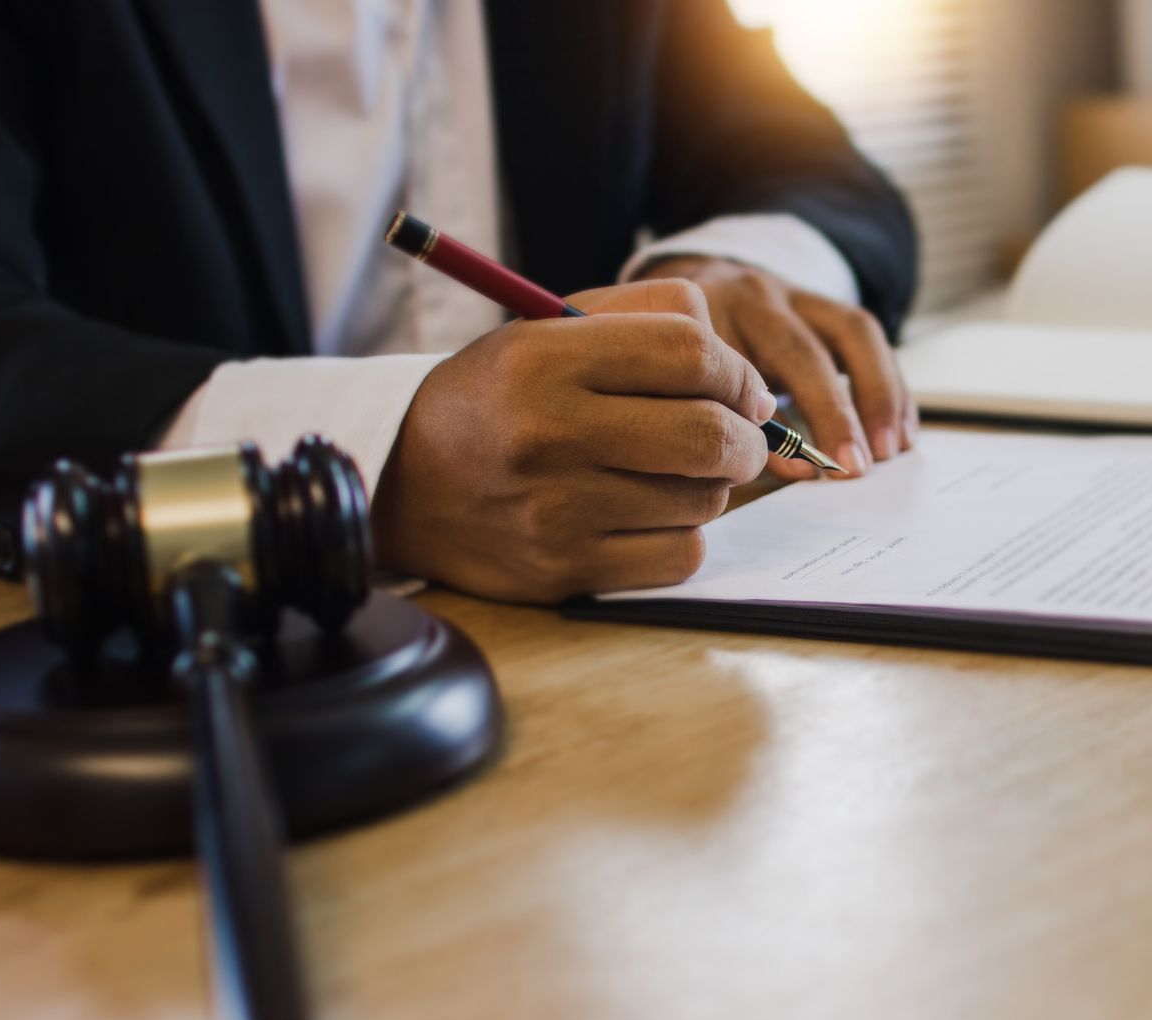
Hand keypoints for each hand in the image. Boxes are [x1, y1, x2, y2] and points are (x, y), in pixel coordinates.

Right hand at [370, 279, 773, 602]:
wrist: (404, 484)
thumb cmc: (500, 401)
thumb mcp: (548, 331)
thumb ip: (646, 317)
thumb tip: (745, 374)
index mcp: (544, 357)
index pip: (689, 352)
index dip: (739, 374)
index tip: (744, 392)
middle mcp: (548, 432)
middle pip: (709, 433)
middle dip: (747, 438)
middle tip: (741, 439)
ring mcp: (557, 509)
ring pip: (703, 499)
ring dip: (712, 487)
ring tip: (677, 474)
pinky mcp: (566, 569)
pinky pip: (679, 556)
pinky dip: (683, 536)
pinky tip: (651, 518)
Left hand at [635, 256, 916, 479]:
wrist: (692, 284)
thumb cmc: (685, 357)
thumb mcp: (685, 386)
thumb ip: (727, 425)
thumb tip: (796, 470)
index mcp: (704, 320)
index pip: (739, 373)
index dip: (776, 426)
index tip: (806, 470)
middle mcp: (753, 299)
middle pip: (801, 351)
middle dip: (835, 412)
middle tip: (856, 467)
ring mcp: (794, 294)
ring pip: (851, 330)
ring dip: (879, 394)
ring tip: (892, 449)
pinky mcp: (825, 301)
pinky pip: (869, 336)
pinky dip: (891, 385)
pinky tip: (902, 429)